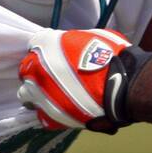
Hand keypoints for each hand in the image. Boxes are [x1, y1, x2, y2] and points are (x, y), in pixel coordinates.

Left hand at [17, 28, 147, 131]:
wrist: (124, 87)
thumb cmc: (113, 57)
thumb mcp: (95, 36)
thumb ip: (75, 40)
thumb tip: (73, 45)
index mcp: (47, 44)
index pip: (35, 43)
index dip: (46, 49)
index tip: (56, 54)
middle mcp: (37, 68)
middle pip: (27, 69)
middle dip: (38, 71)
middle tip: (55, 75)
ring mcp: (40, 94)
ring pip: (27, 94)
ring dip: (38, 93)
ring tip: (56, 94)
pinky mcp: (49, 116)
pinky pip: (42, 115)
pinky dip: (50, 113)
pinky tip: (63, 109)